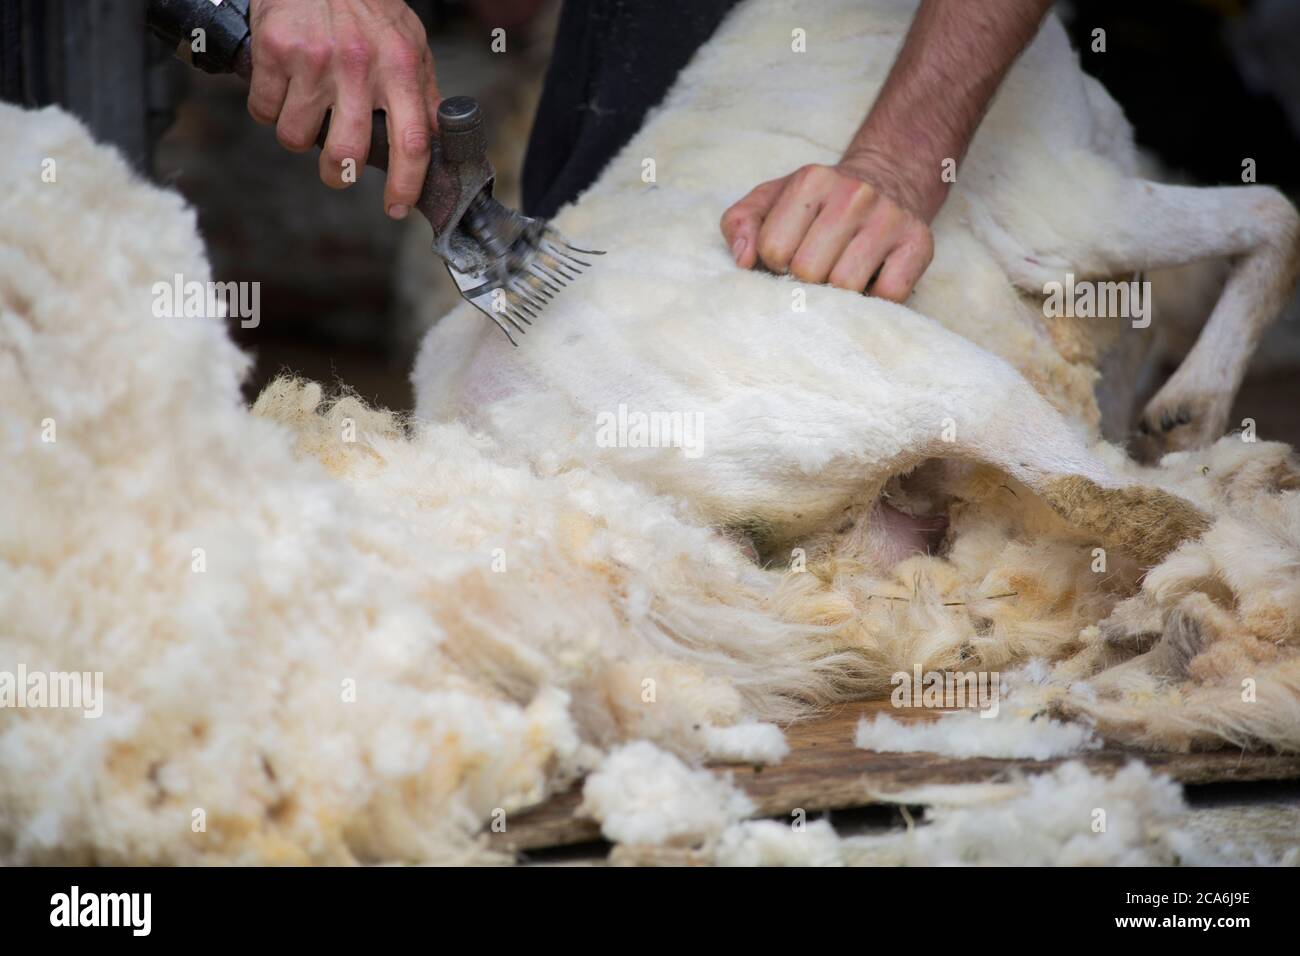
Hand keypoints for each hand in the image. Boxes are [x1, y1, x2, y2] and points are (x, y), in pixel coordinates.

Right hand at [247, 0, 439, 218]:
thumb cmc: (368, 6)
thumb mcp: (410, 44)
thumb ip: (422, 94)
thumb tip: (435, 143)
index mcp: (400, 68)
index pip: (413, 142)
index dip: (406, 184)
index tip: (397, 207)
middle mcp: (358, 67)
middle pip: (345, 153)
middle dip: (336, 175)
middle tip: (336, 170)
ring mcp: (313, 60)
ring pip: (296, 137)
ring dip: (298, 134)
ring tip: (307, 106)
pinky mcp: (273, 51)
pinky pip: (263, 110)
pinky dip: (269, 107)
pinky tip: (282, 85)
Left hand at [720, 155, 935, 301]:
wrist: (887, 181)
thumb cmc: (818, 203)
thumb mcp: (772, 200)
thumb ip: (740, 223)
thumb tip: (743, 260)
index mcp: (811, 180)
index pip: (772, 249)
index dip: (775, 262)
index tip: (790, 254)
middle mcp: (854, 194)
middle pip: (808, 272)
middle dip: (804, 281)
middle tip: (815, 270)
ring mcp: (890, 218)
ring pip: (846, 287)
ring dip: (837, 294)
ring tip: (838, 276)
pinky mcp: (919, 244)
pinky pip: (887, 296)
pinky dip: (874, 301)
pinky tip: (869, 282)